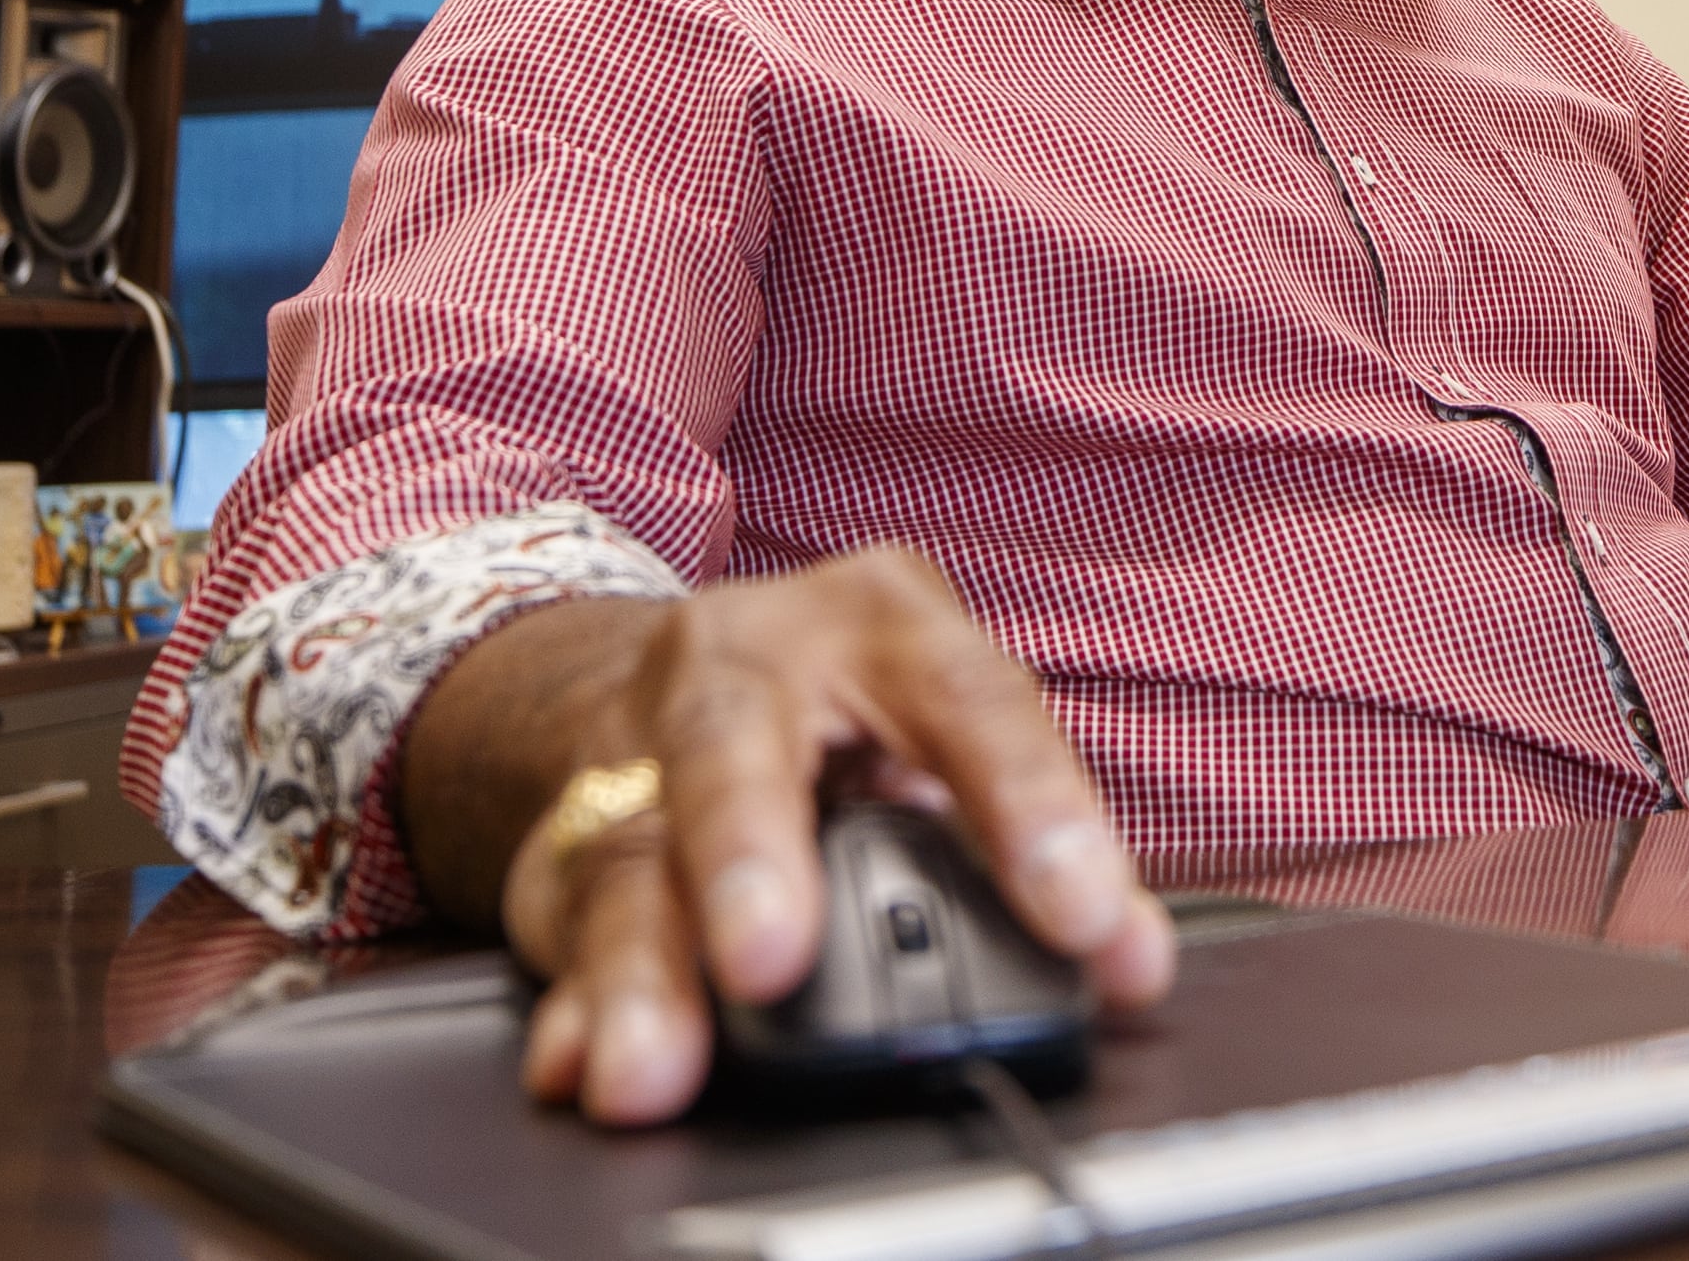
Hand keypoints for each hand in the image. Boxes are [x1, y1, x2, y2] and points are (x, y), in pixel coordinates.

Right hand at [407, 545, 1179, 1124]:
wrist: (686, 671)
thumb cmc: (857, 707)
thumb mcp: (952, 729)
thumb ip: (1031, 841)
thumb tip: (1128, 960)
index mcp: (880, 621)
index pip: (972, 701)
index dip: (1033, 807)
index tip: (1081, 918)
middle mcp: (744, 661)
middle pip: (734, 741)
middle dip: (752, 849)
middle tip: (773, 959)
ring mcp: (637, 743)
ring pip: (626, 852)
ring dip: (643, 971)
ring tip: (656, 1067)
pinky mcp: (563, 835)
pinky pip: (560, 923)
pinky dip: (576, 1005)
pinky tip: (585, 1063)